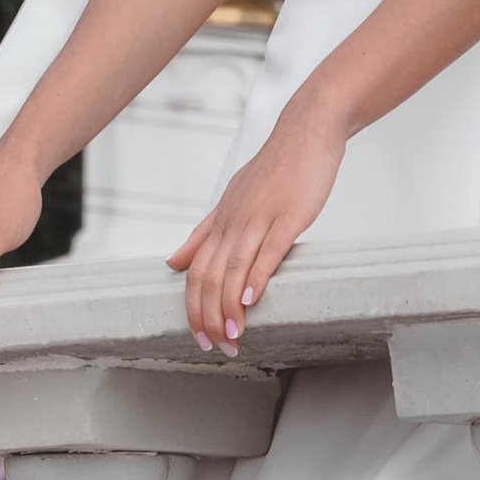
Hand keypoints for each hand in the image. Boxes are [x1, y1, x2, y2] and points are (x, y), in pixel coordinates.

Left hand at [168, 96, 343, 349]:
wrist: (306, 131)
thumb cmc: (275, 169)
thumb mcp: (231, 199)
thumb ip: (203, 233)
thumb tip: (172, 262)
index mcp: (221, 221)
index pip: (195, 272)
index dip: (192, 307)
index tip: (198, 336)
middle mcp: (233, 221)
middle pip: (208, 277)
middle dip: (207, 317)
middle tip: (215, 347)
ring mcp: (260, 218)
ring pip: (234, 269)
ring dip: (229, 308)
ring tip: (232, 338)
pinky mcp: (289, 216)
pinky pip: (268, 249)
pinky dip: (257, 277)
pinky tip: (252, 300)